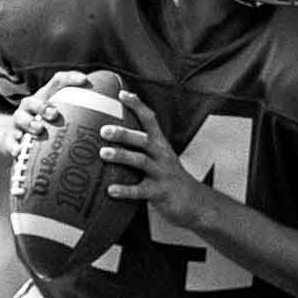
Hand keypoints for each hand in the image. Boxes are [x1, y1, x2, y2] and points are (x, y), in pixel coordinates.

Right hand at [9, 70, 90, 146]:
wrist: (18, 141)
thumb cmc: (50, 129)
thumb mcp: (64, 118)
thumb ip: (84, 115)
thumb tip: (119, 113)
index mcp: (47, 97)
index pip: (57, 81)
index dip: (70, 78)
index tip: (84, 80)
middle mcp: (31, 106)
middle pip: (36, 101)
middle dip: (45, 106)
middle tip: (55, 114)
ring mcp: (18, 122)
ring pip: (20, 118)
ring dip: (29, 123)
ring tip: (38, 129)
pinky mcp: (10, 138)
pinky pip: (11, 141)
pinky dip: (14, 146)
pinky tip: (19, 151)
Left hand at [99, 90, 204, 227]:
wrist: (194, 203)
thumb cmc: (168, 178)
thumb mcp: (159, 158)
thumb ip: (140, 147)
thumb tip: (111, 136)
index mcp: (161, 144)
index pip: (150, 119)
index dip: (137, 105)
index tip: (121, 94)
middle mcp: (162, 156)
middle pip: (143, 140)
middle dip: (124, 133)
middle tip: (103, 130)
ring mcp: (162, 174)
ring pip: (141, 162)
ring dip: (122, 156)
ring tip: (104, 153)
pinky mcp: (160, 193)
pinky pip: (141, 191)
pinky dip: (125, 190)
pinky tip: (110, 190)